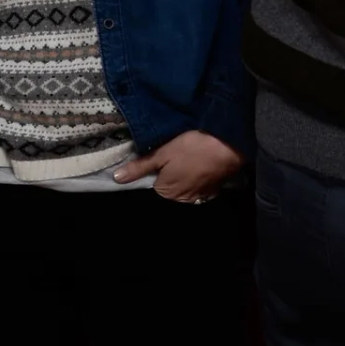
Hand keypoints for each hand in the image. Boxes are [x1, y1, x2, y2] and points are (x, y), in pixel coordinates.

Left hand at [112, 130, 244, 202]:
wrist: (228, 146)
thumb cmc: (192, 148)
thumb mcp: (163, 153)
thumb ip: (140, 167)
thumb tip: (116, 178)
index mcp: (166, 191)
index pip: (154, 183)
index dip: (157, 169)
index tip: (165, 156)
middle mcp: (181, 199)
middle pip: (169, 187)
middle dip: (171, 174)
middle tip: (179, 154)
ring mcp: (199, 196)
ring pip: (185, 187)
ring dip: (186, 176)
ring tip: (192, 158)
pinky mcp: (213, 190)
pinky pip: (199, 187)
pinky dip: (199, 178)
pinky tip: (203, 165)